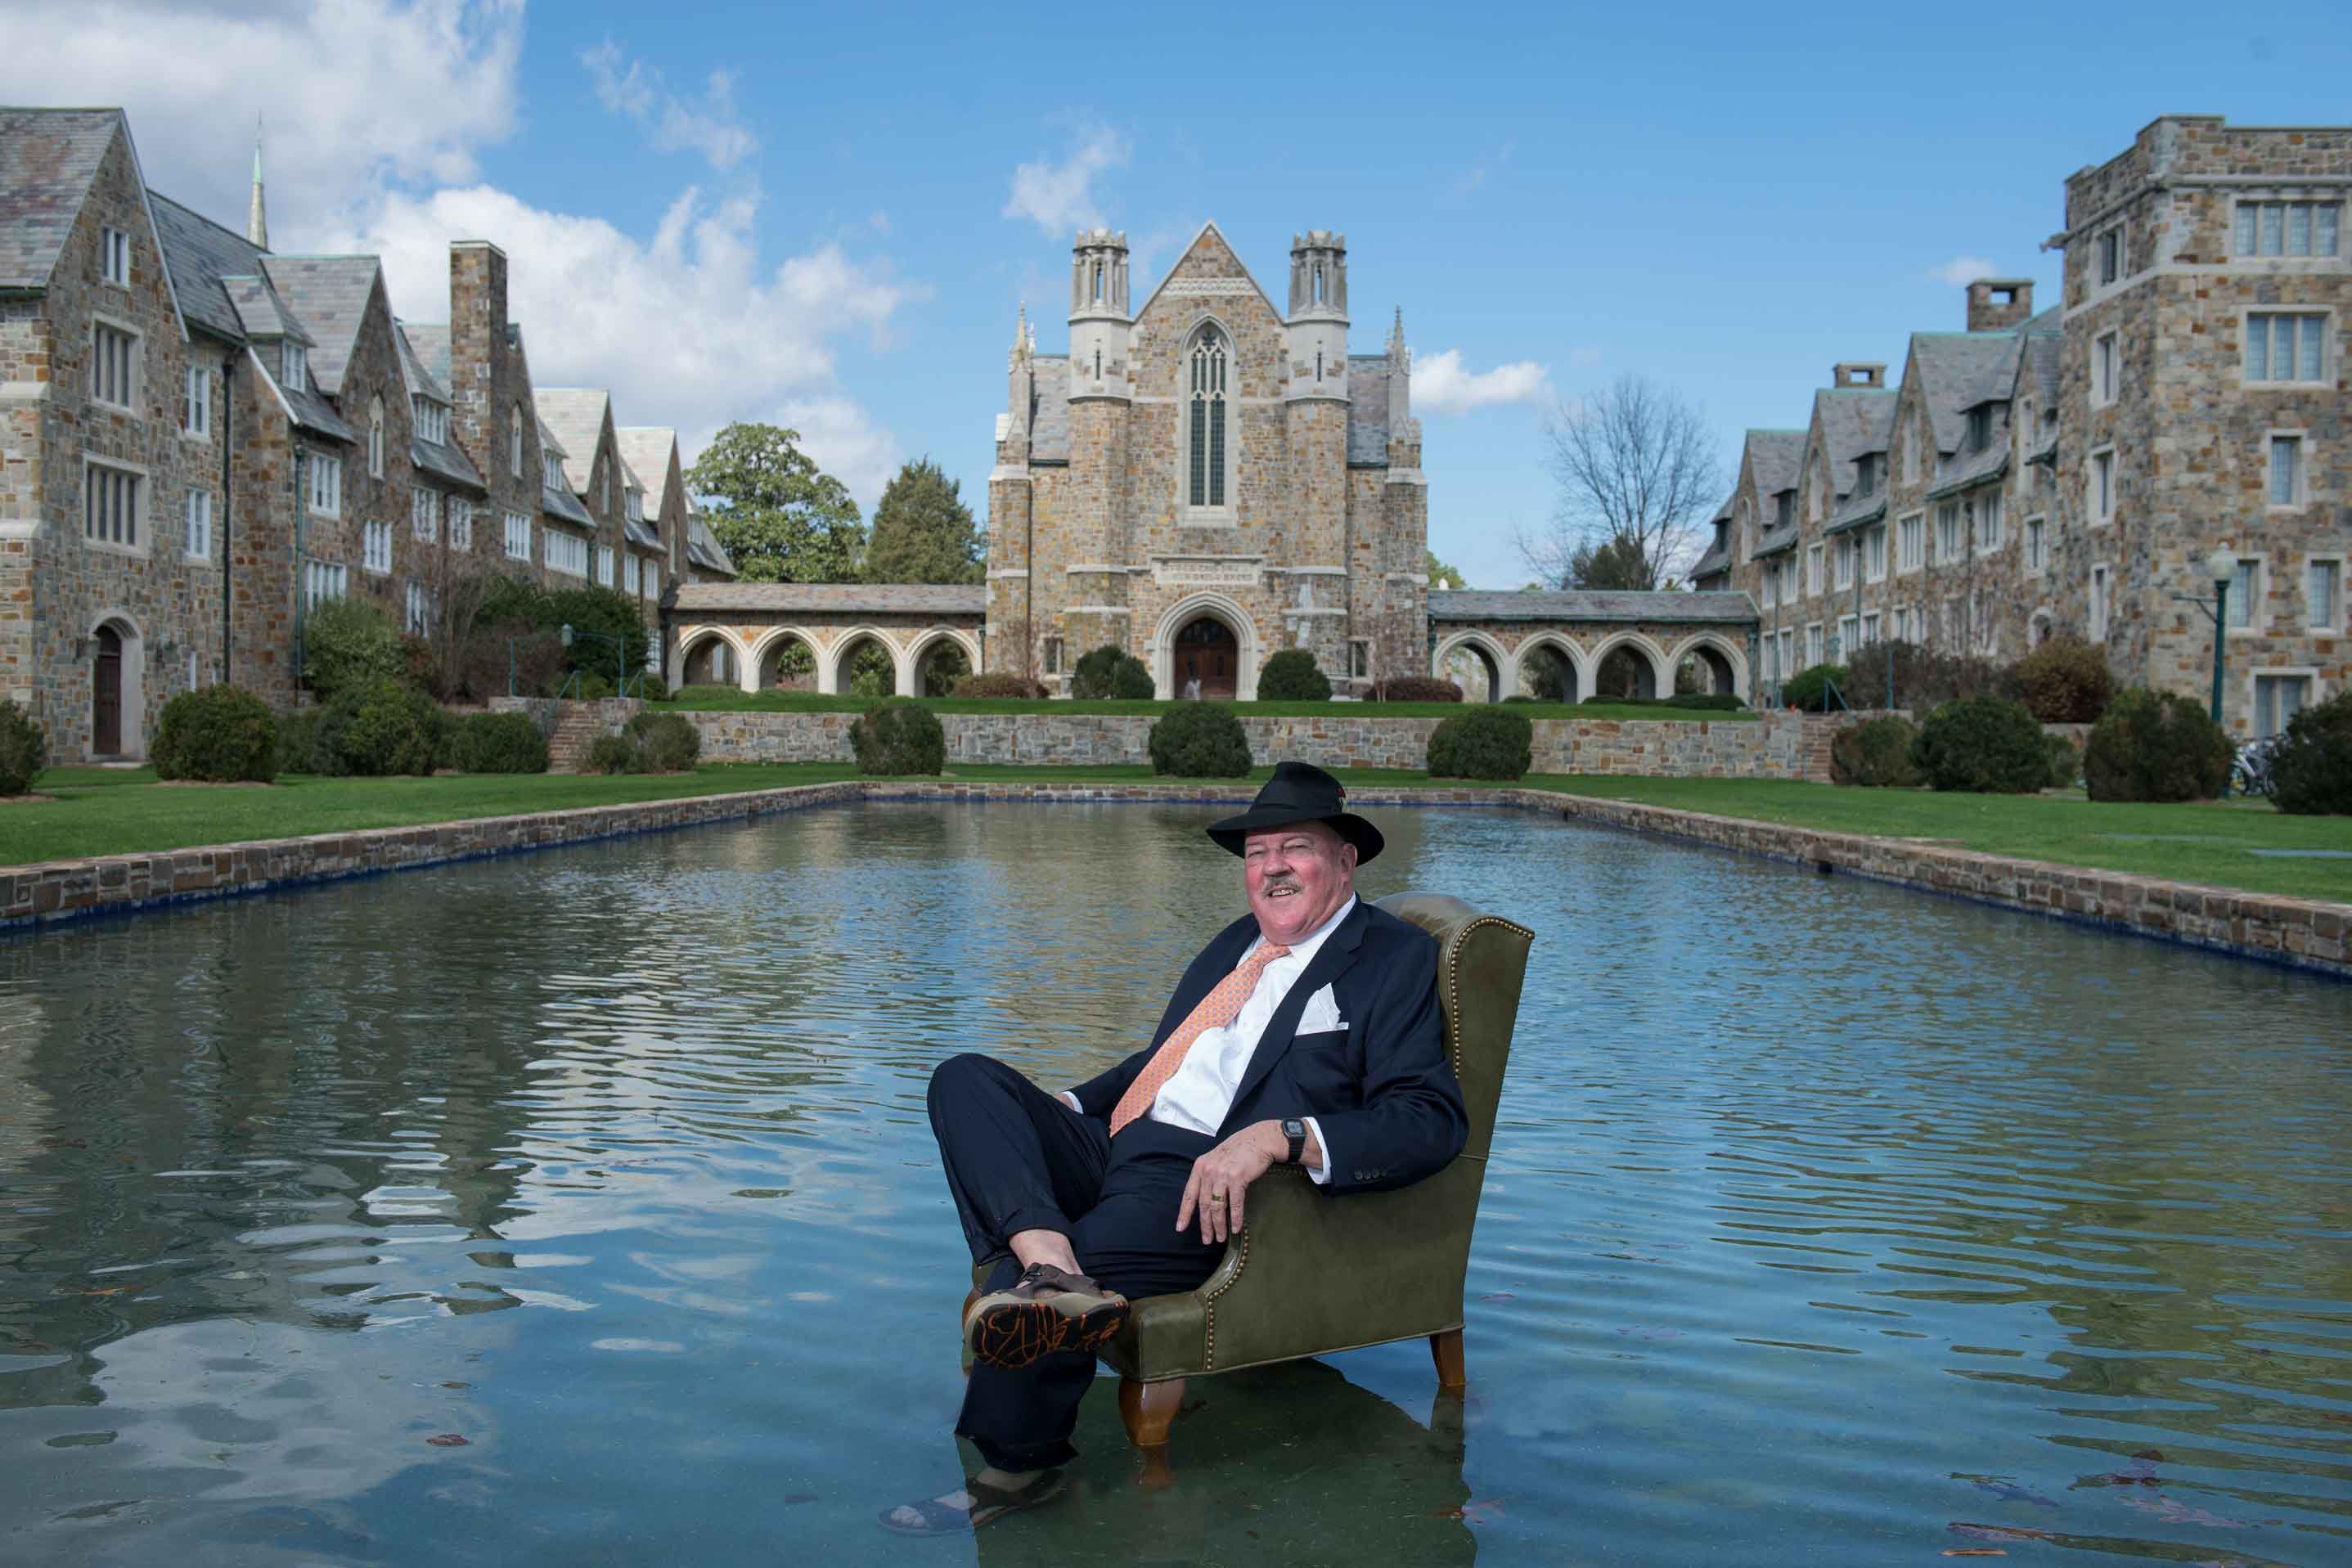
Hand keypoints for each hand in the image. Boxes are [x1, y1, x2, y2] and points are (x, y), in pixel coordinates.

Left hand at [1176, 1122, 1284, 1245]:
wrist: (1259, 1139)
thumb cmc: (1239, 1150)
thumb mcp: (1217, 1159)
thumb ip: (1208, 1175)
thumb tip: (1205, 1198)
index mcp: (1200, 1166)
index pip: (1189, 1194)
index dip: (1184, 1213)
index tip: (1180, 1228)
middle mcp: (1208, 1171)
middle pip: (1204, 1204)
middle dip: (1205, 1225)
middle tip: (1207, 1240)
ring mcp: (1222, 1174)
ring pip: (1217, 1207)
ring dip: (1219, 1225)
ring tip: (1221, 1237)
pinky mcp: (1237, 1178)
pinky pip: (1234, 1204)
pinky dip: (1235, 1218)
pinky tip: (1235, 1228)